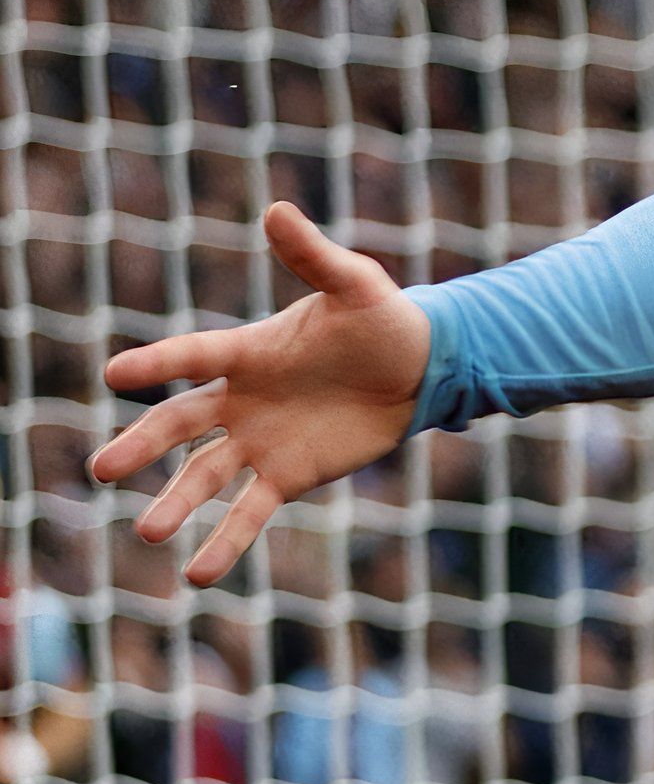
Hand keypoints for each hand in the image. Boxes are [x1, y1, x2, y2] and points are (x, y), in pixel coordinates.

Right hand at [90, 201, 431, 584]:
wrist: (421, 368)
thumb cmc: (383, 320)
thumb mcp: (354, 285)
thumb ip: (314, 255)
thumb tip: (278, 209)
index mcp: (248, 351)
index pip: (193, 357)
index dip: (158, 364)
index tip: (115, 374)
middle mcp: (241, 400)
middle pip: (180, 425)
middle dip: (142, 446)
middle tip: (103, 470)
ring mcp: (259, 441)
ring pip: (205, 476)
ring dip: (176, 504)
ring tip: (149, 534)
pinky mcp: (288, 475)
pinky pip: (249, 512)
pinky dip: (226, 542)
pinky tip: (199, 574)